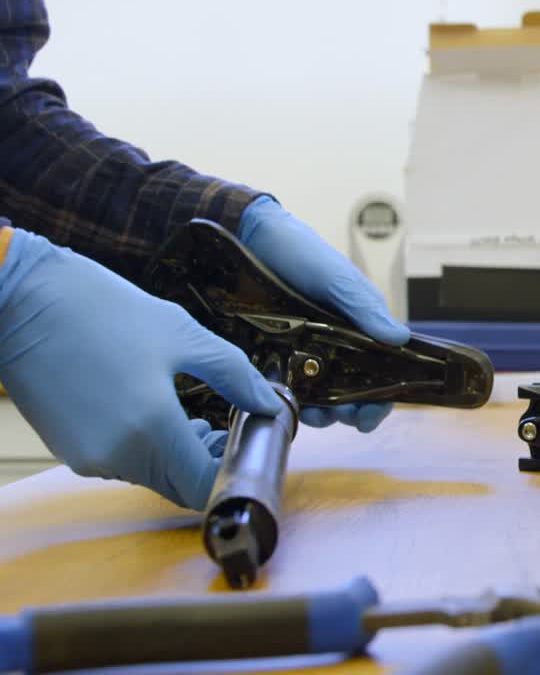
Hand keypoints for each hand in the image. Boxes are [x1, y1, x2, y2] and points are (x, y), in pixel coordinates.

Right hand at [0, 230, 282, 508]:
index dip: (235, 472)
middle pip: (182, 485)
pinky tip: (161, 411)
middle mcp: (117, 457)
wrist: (20, 297)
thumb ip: (234, 375)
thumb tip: (269, 403)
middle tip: (233, 427)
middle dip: (212, 462)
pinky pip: (125, 461)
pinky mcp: (69, 448)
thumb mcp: (182, 334)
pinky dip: (151, 446)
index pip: (205, 487)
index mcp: (151, 432)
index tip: (252, 445)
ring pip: (155, 474)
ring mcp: (88, 456)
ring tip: (202, 414)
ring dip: (183, 453)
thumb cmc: (100, 309)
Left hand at [237, 198, 410, 432]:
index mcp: (358, 327)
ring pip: (319, 396)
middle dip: (350, 412)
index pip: (382, 371)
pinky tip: (284, 401)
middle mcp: (334, 344)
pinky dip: (288, 400)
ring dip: (321, 412)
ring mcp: (302, 351)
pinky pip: (284, 386)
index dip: (381, 398)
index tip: (370, 417)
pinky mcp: (271, 354)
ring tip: (311, 412)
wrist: (247, 235)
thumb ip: (364, 306)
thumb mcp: (337, 277)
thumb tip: (400, 338)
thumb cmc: (299, 252)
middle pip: (352, 392)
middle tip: (339, 416)